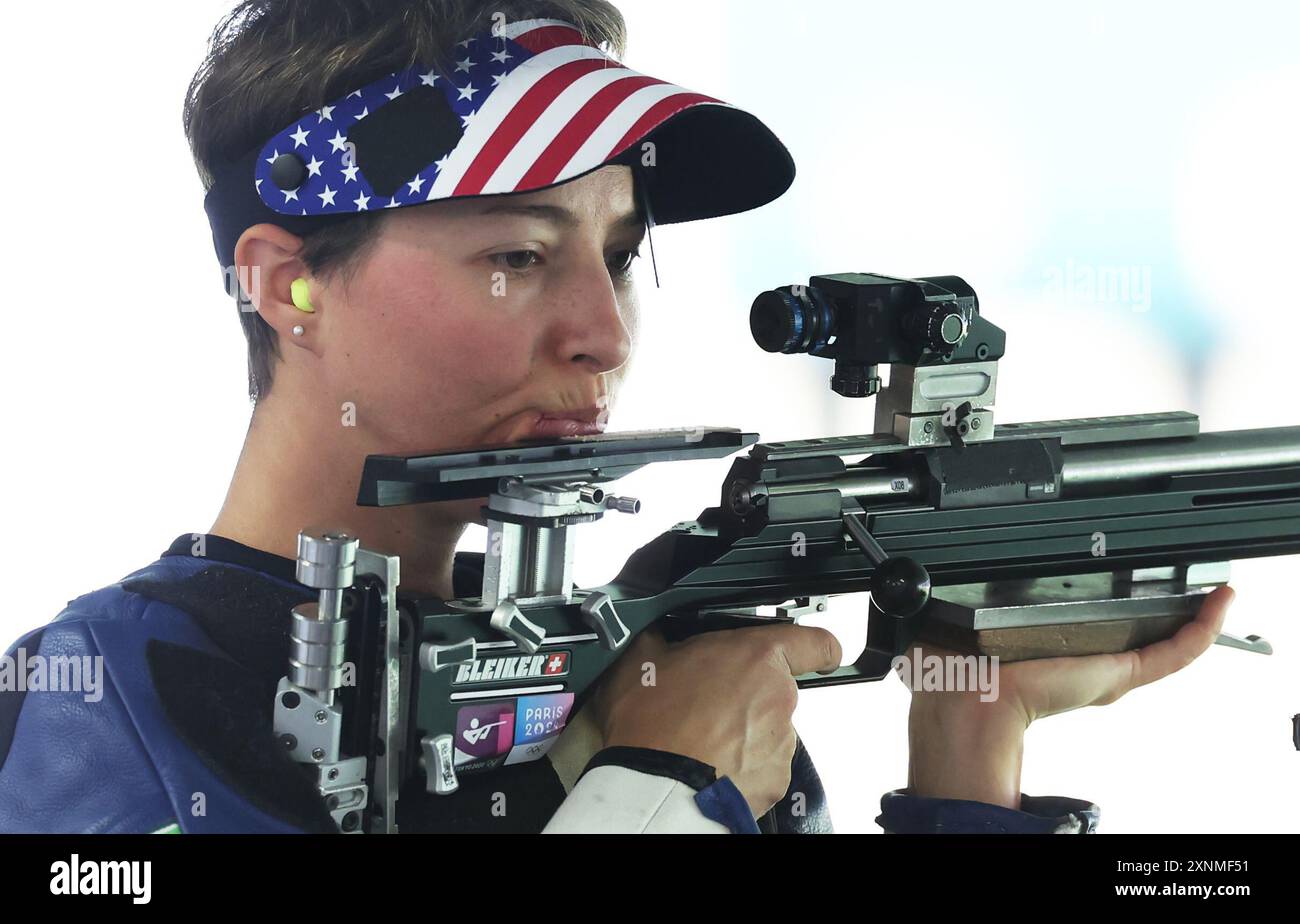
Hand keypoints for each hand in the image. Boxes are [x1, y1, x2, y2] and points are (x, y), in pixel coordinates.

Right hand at [586, 623, 841, 816]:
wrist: (654, 787)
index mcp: (757, 657)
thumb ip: (662, 638)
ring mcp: (781, 742)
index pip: (817, 644)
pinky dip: (742, 765)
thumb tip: (654, 634)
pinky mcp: (776, 780)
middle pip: (777, 689)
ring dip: (743, 731)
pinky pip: (763, 765)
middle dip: (748, 694)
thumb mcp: (640, 659)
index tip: (812, 654)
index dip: (818, 649)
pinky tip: (709, 764)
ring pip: (769, 729)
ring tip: (702, 739)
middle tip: (707, 703)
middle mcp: (779, 697)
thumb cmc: (652, 723)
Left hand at [901, 585, 1233, 807]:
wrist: (968, 701)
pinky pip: (1173, 654)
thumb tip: (947, 584)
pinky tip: (1220, 603)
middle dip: (1164, 613)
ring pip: (1165, 645)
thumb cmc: (956, 672)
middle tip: (1190, 587)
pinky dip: (1202, 629)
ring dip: (1194, 619)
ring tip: (1216, 595)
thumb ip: (969, 607)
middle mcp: (1083, 665)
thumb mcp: (965, 623)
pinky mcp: (1120, 676)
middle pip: (1134, 636)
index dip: (1115, 607)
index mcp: (1048, 652)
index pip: (1091, 630)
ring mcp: (1107, 673)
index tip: (1135, 579)